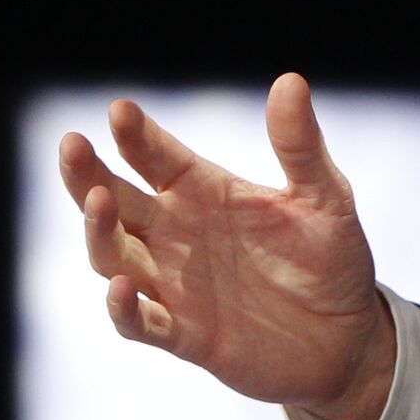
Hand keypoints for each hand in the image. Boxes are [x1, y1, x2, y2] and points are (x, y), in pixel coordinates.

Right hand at [58, 75, 396, 419]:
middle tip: (72, 145)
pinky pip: (141, 324)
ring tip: (98, 201)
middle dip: (88, 174)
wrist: (347, 338)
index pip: (157, 156)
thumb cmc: (331, 258)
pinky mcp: (186, 335)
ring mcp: (176, 285)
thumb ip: (301, 146)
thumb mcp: (325, 197)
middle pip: (116, 200)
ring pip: (114, 256)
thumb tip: (290, 81)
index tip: (120, 110)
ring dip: (99, 232)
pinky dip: (124, 309)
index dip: (135, 134)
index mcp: (204, 191)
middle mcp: (178, 233)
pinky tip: (120, 288)